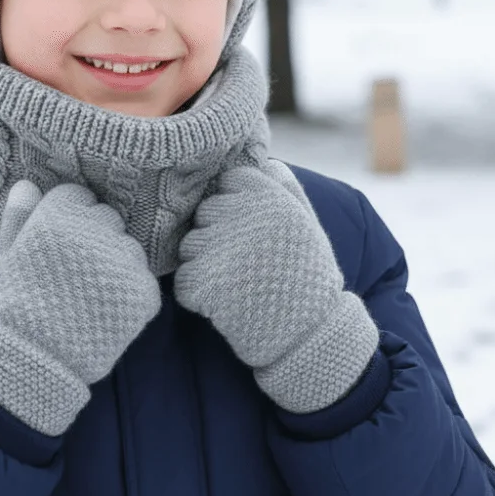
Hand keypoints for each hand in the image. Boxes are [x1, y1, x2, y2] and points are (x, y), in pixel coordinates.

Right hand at [0, 180, 161, 434]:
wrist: (32, 361)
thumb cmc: (12, 306)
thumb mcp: (4, 257)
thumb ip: (18, 217)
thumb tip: (28, 183)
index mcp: (60, 216)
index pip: (79, 198)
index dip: (68, 221)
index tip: (58, 247)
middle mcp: (95, 231)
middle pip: (107, 219)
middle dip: (95, 238)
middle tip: (75, 273)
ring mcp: (122, 261)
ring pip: (128, 248)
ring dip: (116, 263)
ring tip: (90, 294)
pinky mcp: (143, 291)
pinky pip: (143, 280)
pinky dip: (131, 293)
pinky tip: (106, 310)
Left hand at [174, 160, 378, 413]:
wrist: (310, 335)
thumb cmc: (308, 276)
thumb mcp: (306, 221)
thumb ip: (283, 186)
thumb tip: (259, 161)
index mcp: (268, 195)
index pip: (228, 182)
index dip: (236, 207)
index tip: (253, 231)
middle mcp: (242, 214)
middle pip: (204, 212)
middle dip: (217, 235)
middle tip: (246, 263)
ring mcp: (219, 247)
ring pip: (190, 245)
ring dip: (205, 264)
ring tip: (238, 284)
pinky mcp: (203, 282)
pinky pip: (184, 280)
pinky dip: (198, 294)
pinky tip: (226, 303)